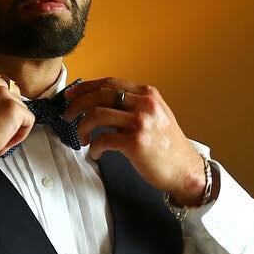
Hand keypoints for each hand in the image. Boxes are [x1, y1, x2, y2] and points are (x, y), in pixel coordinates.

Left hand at [60, 77, 207, 204]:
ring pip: (96, 115)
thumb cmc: (167, 146)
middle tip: (67, 116)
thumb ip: (134, 105)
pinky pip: (103, 140)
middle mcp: (145, 104)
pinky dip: (94, 148)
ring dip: (82, 127)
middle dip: (76, 105)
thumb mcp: (156, 115)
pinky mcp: (135, 143)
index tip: (71, 95)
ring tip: (82, 138)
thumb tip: (99, 101)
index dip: (85, 87)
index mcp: (148, 94)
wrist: (186, 170)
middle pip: (99, 95)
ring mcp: (140, 123)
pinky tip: (96, 153)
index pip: (109, 83)